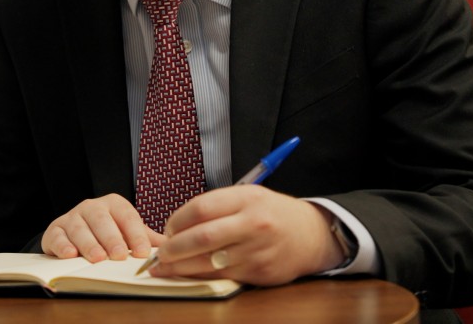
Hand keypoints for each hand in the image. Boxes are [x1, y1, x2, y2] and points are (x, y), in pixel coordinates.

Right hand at [41, 193, 166, 261]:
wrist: (74, 235)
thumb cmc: (108, 234)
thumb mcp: (129, 234)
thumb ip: (148, 240)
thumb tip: (173, 248)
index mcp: (114, 205)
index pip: (127, 216)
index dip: (135, 234)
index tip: (142, 253)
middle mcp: (92, 207)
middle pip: (101, 219)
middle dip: (111, 238)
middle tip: (118, 256)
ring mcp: (71, 217)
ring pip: (79, 228)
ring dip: (88, 243)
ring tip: (97, 258)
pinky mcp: (54, 230)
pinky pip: (57, 235)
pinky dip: (62, 245)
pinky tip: (70, 254)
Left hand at [148, 187, 342, 285]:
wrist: (313, 235)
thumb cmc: (273, 214)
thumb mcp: (249, 196)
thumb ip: (217, 206)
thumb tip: (178, 224)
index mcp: (247, 199)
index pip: (201, 208)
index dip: (177, 220)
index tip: (167, 229)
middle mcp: (253, 224)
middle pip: (202, 237)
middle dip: (174, 247)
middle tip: (159, 253)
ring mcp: (257, 250)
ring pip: (209, 261)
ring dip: (181, 266)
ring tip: (163, 267)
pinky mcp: (260, 273)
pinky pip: (223, 275)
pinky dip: (201, 275)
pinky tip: (188, 274)